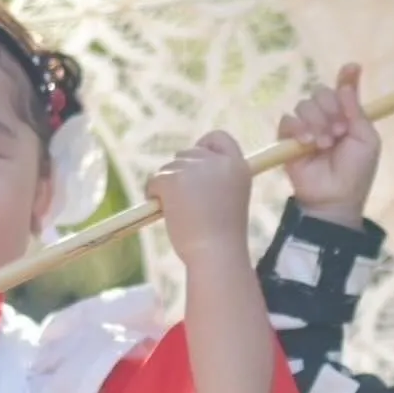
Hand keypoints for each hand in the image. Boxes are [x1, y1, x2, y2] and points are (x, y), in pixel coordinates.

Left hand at [147, 131, 250, 269]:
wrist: (216, 254)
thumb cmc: (222, 239)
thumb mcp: (229, 201)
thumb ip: (215, 181)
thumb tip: (186, 171)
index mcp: (239, 167)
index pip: (219, 138)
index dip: (204, 146)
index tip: (196, 164)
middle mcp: (219, 162)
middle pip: (188, 153)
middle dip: (180, 174)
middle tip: (183, 201)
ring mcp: (195, 168)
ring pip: (169, 168)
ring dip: (167, 187)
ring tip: (179, 214)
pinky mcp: (174, 179)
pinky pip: (155, 180)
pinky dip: (154, 194)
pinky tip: (166, 213)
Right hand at [278, 63, 379, 226]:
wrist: (336, 198)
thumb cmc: (356, 172)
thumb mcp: (366, 139)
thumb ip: (356, 108)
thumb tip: (350, 70)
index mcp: (346, 116)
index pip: (342, 89)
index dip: (346, 78)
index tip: (351, 69)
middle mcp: (325, 118)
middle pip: (320, 92)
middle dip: (331, 108)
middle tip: (340, 131)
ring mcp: (305, 127)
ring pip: (304, 104)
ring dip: (317, 122)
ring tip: (326, 144)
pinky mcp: (287, 140)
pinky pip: (287, 121)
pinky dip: (298, 128)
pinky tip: (309, 142)